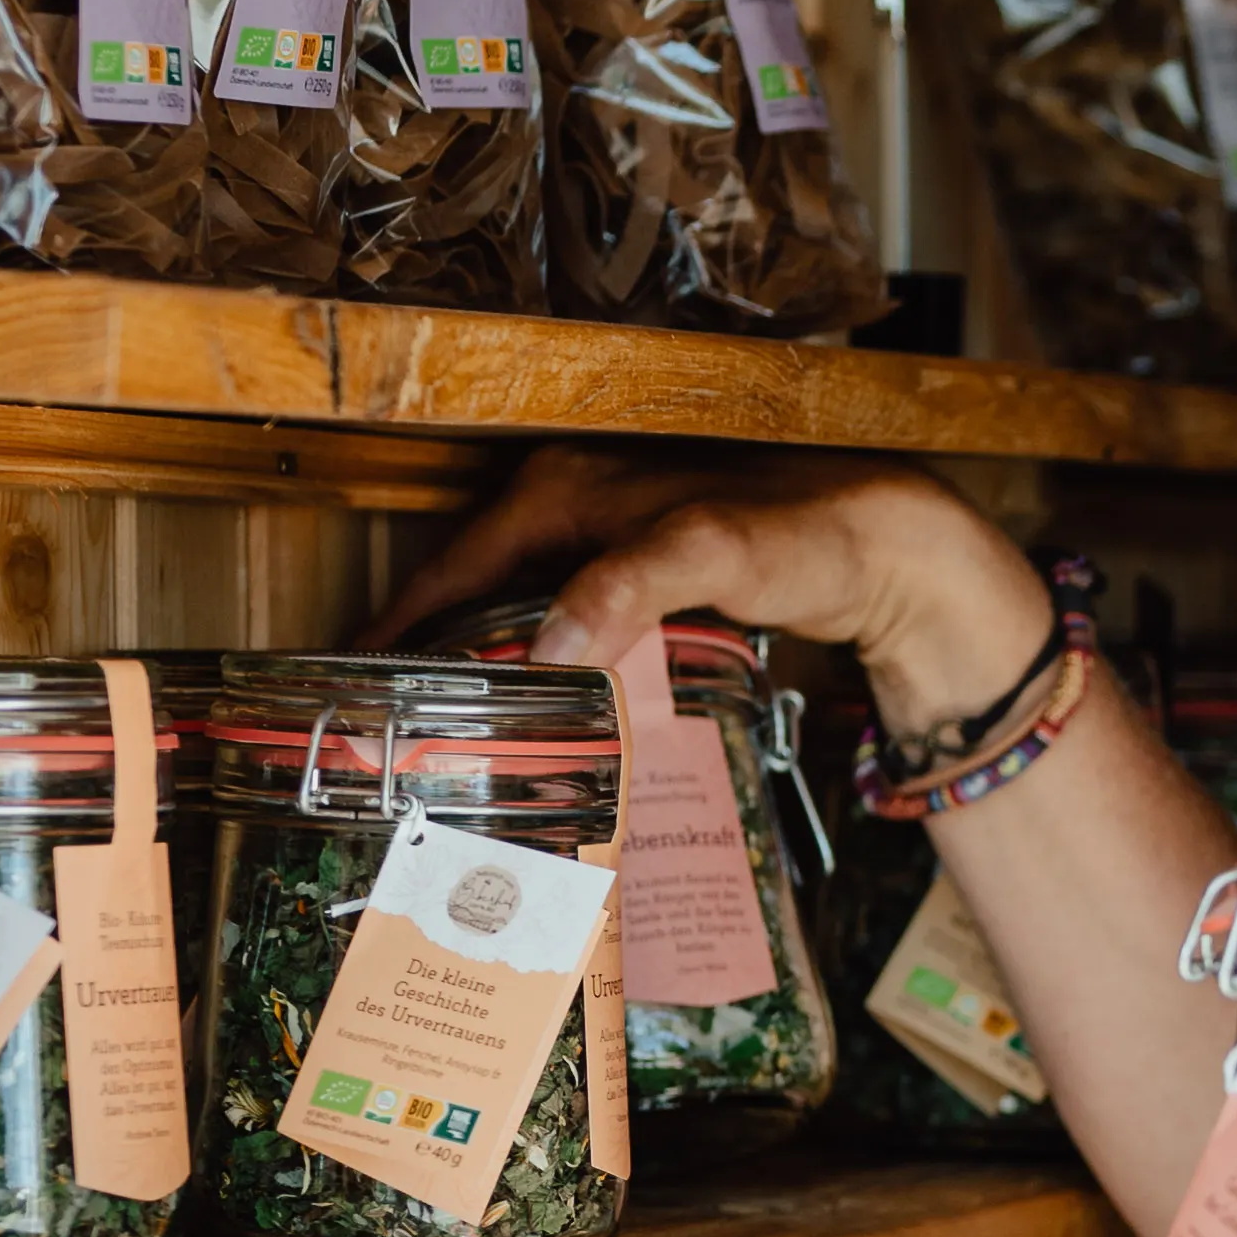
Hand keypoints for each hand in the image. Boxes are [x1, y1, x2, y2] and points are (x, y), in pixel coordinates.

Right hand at [378, 444, 1051, 732]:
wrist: (887, 545)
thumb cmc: (803, 532)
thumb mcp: (707, 550)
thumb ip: (627, 589)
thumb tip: (546, 645)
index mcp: (560, 490)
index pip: (448, 568)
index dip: (395, 631)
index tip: (348, 690)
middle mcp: (568, 509)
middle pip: (469, 595)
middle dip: (423, 661)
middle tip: (385, 738)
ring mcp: (602, 547)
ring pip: (513, 616)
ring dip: (478, 674)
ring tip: (441, 745)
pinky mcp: (637, 584)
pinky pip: (562, 633)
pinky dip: (537, 674)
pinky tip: (532, 723)